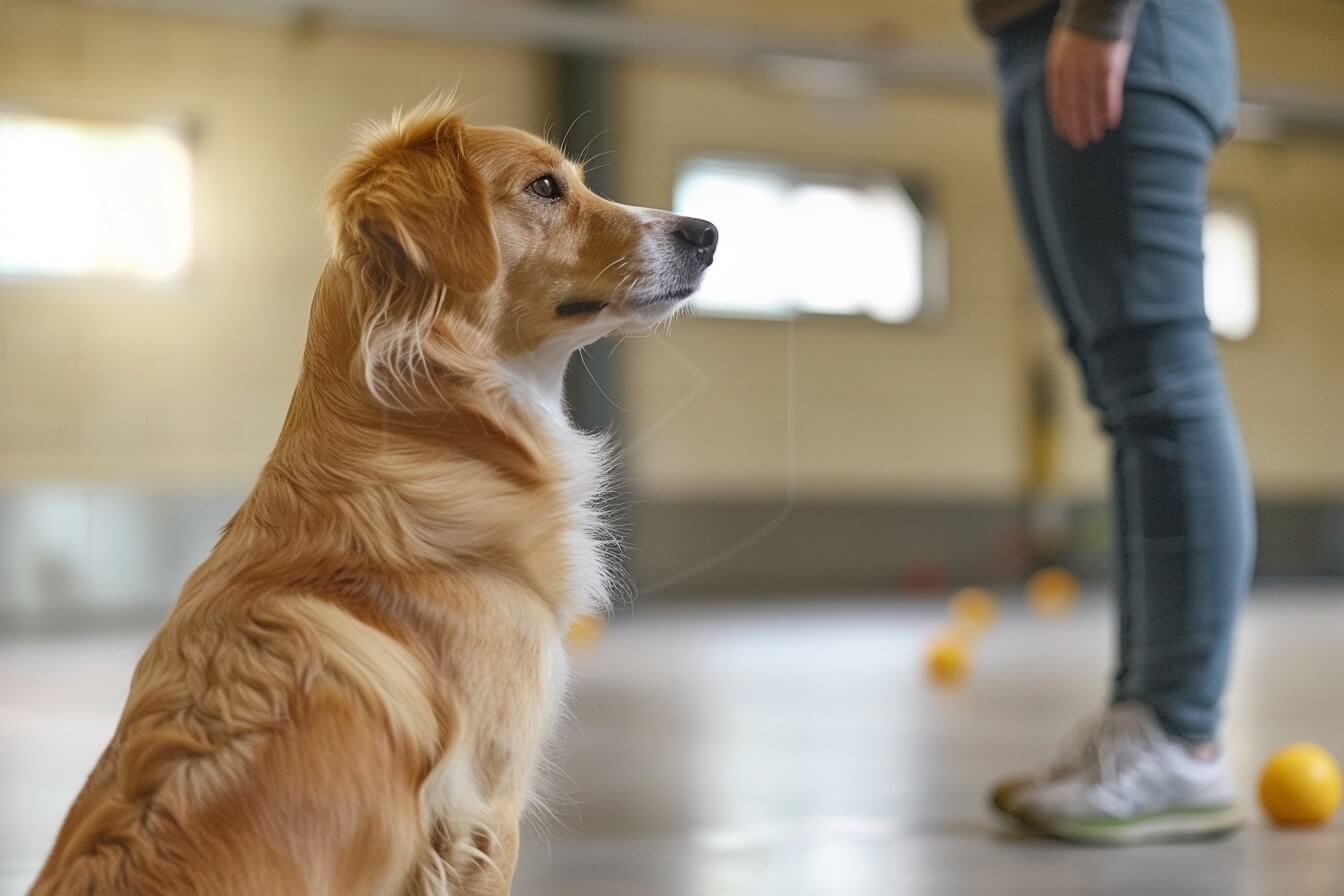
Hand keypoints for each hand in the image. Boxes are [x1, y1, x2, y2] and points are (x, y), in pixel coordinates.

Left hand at [1045, 26, 1132, 148]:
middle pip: (1073, 107)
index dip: (1061, 120)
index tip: (1065, 134)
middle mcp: (1071, 74)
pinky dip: (1109, 110)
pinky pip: (1108, 95)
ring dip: (1092, 123)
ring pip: (1089, 104)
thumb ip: (1060, 73)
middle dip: (1076, 127)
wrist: (1097, 10)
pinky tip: (1110, 123)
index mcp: (1056, 69)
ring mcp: (1089, 72)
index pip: (1057, 102)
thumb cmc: (1079, 31)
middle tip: (1080, 143)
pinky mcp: (1108, 69)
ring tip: (1095, 137)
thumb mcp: (1059, 51)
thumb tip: (1060, 95)